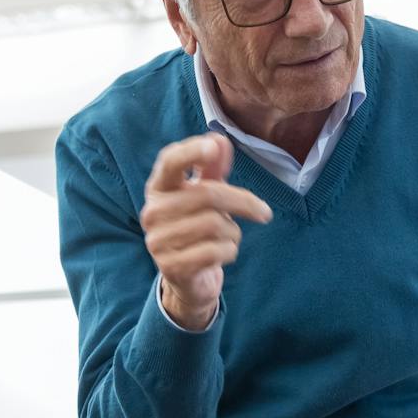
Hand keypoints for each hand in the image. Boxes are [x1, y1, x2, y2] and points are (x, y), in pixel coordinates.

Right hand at [141, 135, 272, 330]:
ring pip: (215, 225)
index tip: (213, 147)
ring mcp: (158, 240)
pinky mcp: (171, 266)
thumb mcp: (204, 195)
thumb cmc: (197, 227)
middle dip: (244, 202)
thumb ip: (212, 169)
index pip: (170, 161)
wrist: (186, 277)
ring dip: (233, 232)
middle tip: (264, 212)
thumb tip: (220, 139)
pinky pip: (216, 251)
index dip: (191, 151)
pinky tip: (222, 254)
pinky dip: (229, 251)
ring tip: (227, 237)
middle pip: (209, 194)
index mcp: (159, 188)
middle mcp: (153, 211)